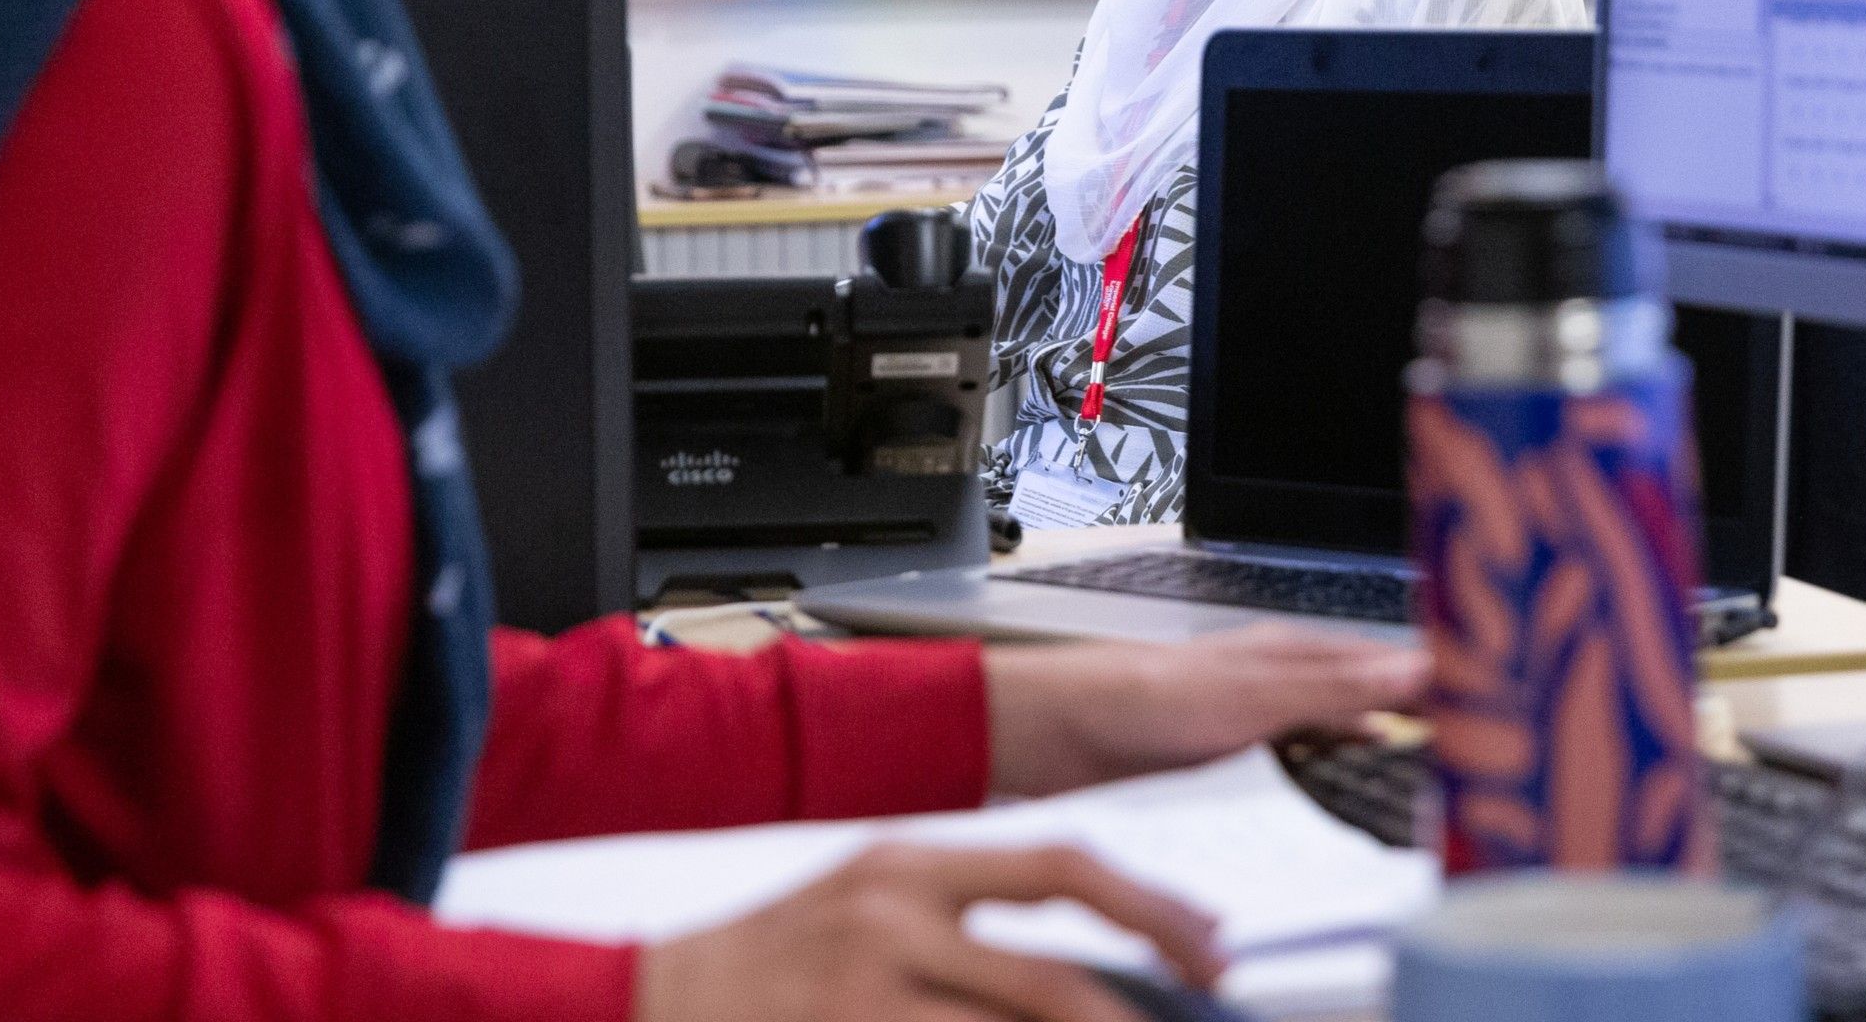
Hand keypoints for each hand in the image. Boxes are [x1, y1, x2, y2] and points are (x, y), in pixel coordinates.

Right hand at [631, 842, 1221, 1021]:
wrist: (658, 994)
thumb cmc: (778, 952)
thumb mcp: (874, 899)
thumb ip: (969, 917)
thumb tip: (1084, 952)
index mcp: (913, 860)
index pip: (1060, 865)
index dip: (1149, 907)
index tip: (1206, 945)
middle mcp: (896, 917)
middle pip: (1053, 975)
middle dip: (1135, 1014)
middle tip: (1192, 1016)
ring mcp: (869, 990)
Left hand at [985, 627, 1427, 797]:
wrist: (1053, 736)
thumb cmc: (1136, 692)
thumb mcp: (1252, 690)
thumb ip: (1335, 685)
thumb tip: (1420, 668)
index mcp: (1292, 656)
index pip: (1386, 672)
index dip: (1435, 696)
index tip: (1488, 728)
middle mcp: (1278, 695)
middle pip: (1364, 723)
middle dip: (1404, 752)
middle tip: (1456, 790)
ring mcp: (1253, 741)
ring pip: (1329, 766)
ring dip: (1353, 790)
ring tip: (1398, 822)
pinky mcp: (1226, 785)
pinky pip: (1286, 803)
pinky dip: (1309, 817)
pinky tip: (1323, 841)